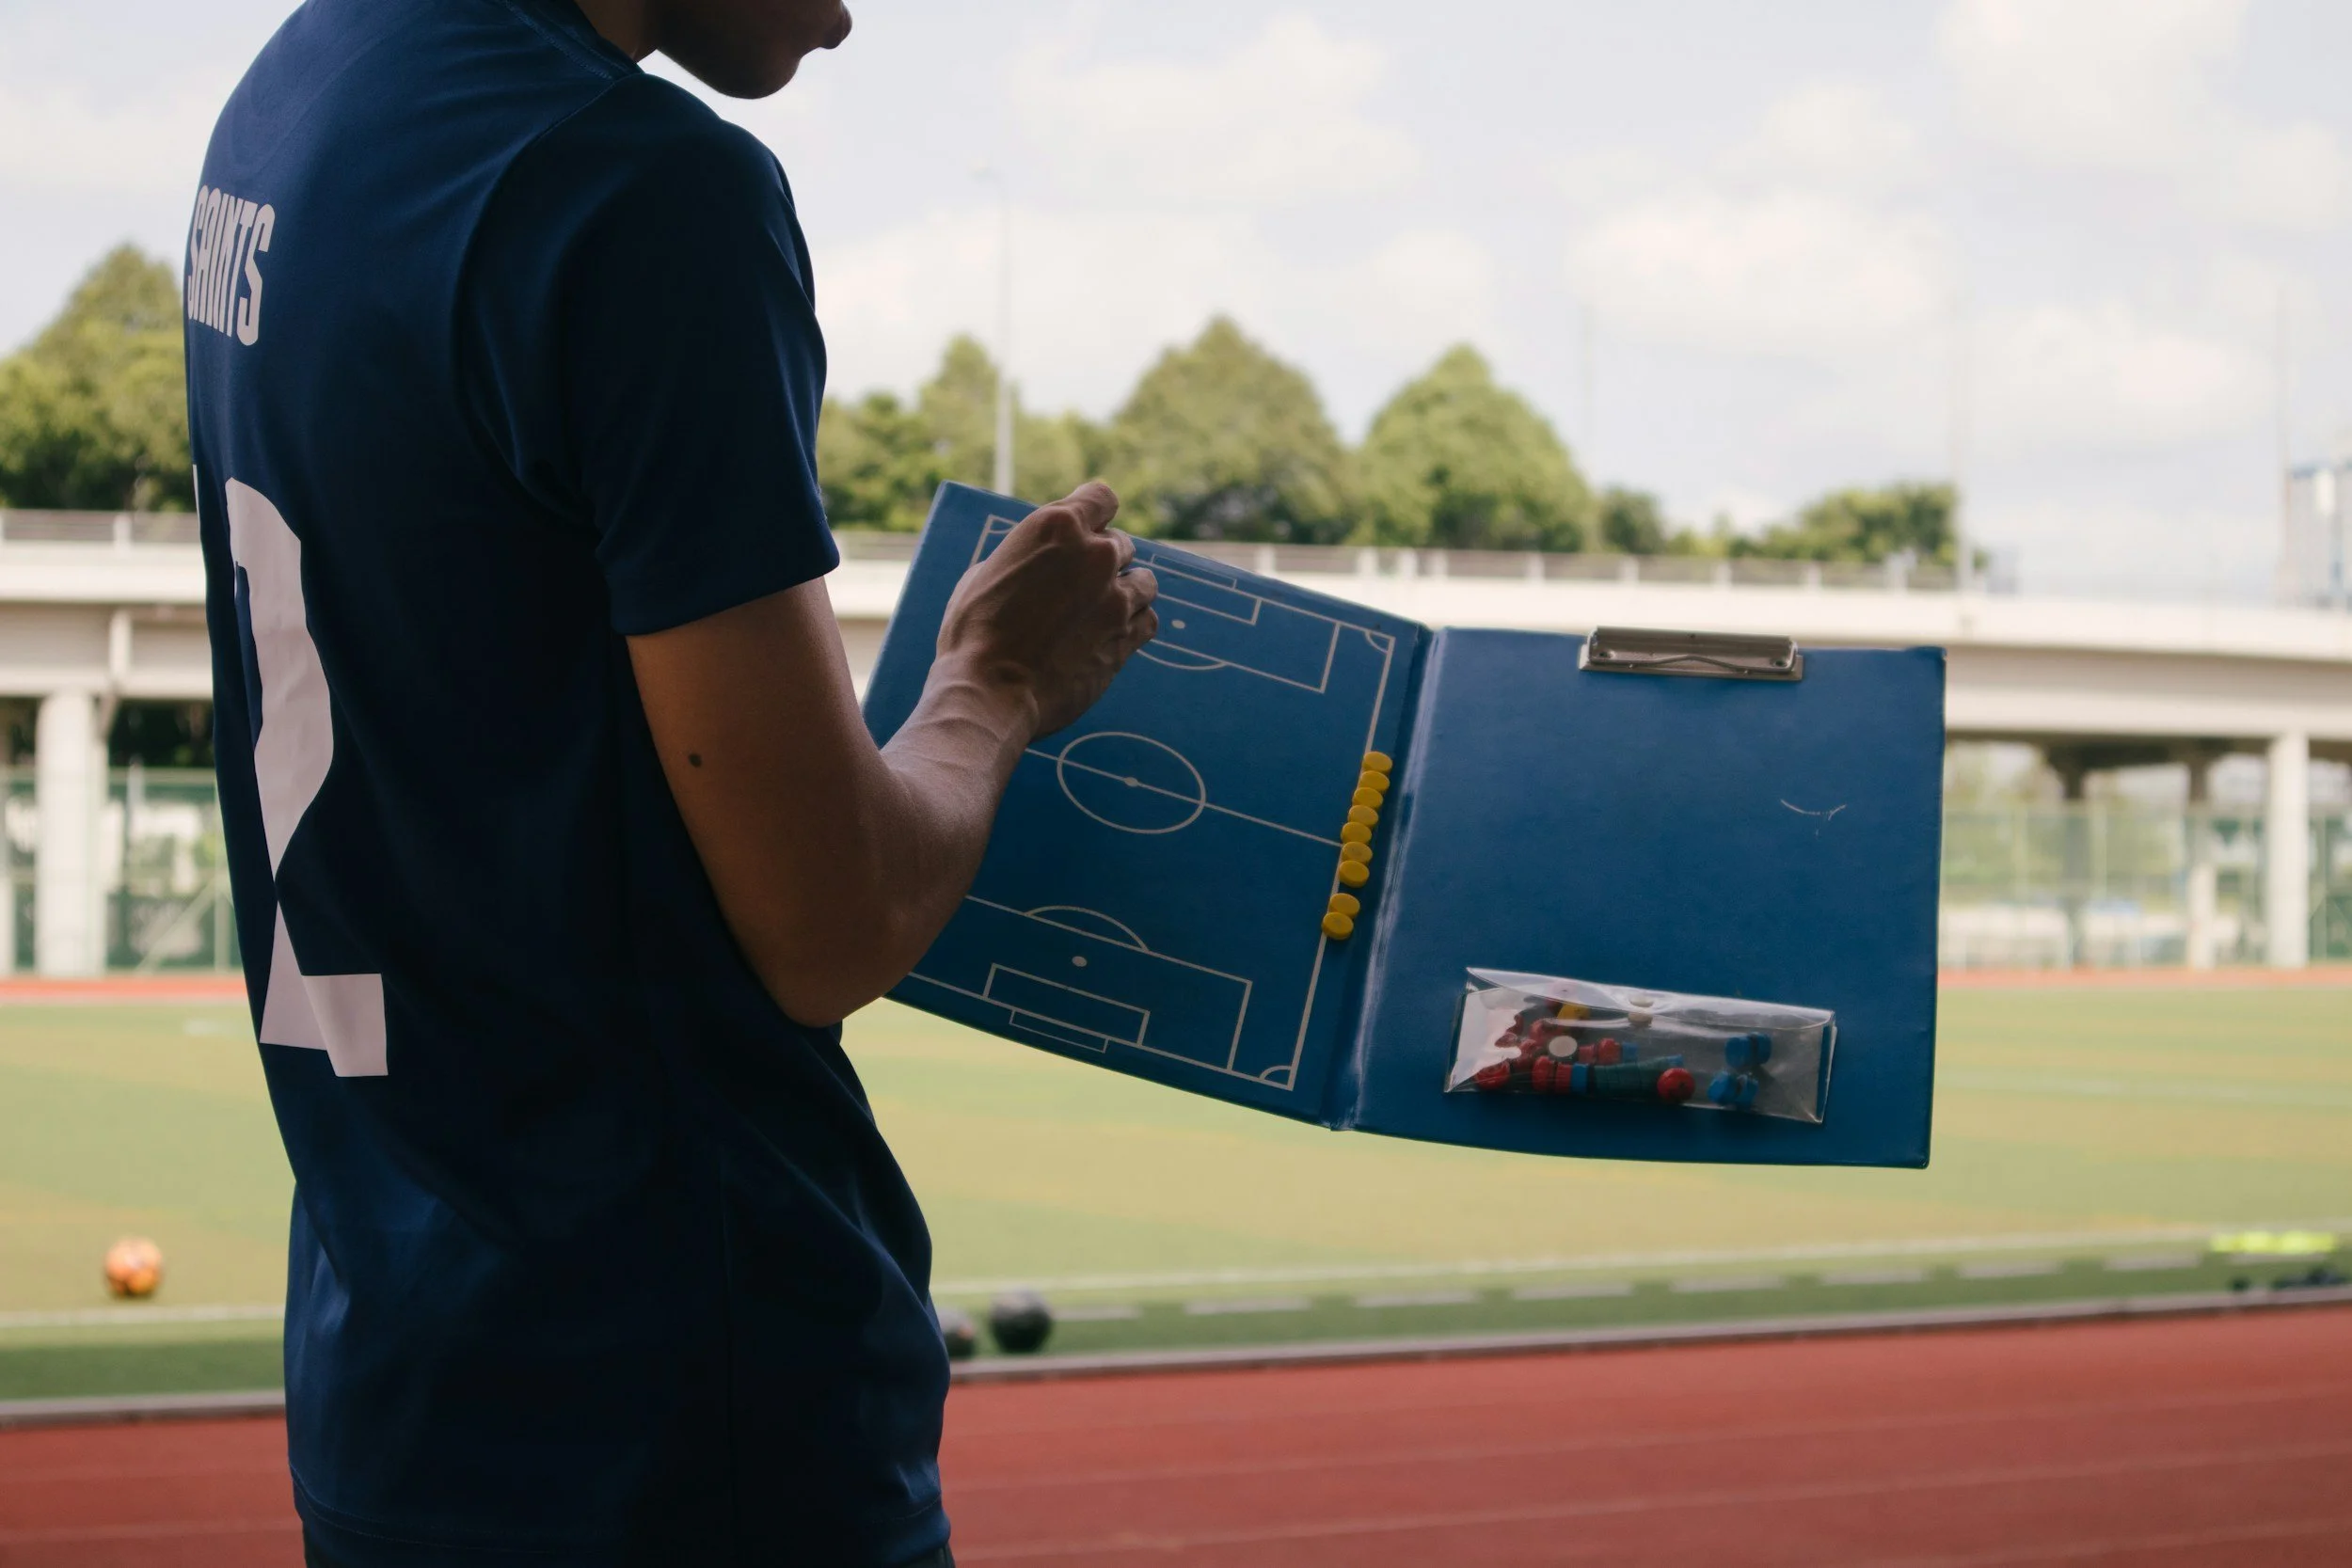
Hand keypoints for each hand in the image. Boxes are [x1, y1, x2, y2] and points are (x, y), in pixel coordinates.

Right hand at [935, 481, 1157, 738]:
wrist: (990, 692)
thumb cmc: (974, 634)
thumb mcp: (986, 573)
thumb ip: (1027, 557)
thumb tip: (1039, 561)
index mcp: (1057, 527)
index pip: (1102, 497)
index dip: (1096, 513)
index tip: (1089, 529)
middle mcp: (1095, 554)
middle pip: (1120, 543)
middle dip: (1102, 561)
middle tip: (1079, 587)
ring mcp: (1116, 596)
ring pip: (1144, 580)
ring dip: (1126, 591)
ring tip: (1101, 611)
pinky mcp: (1127, 636)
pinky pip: (1149, 620)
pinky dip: (1135, 625)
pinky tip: (1111, 634)